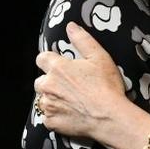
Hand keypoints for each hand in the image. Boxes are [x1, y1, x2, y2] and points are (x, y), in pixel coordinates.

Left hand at [34, 22, 129, 140]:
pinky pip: (47, 117)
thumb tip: (71, 26)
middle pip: (40, 80)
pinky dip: (55, 116)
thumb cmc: (106, 86)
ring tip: (71, 101)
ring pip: (42, 99)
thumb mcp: (99, 57)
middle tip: (70, 86)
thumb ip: (82, 39)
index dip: (51, 61)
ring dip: (52, 99)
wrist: (109, 117)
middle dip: (51, 82)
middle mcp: (48, 85)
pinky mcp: (51, 122)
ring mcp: (48, 105)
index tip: (61, 66)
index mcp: (58, 68)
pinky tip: (70, 114)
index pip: (41, 58)